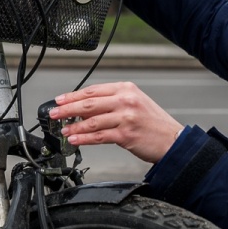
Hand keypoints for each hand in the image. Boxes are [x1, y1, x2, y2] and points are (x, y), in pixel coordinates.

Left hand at [49, 82, 183, 163]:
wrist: (173, 139)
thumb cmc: (154, 123)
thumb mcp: (136, 103)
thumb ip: (113, 101)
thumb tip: (86, 107)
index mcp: (127, 89)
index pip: (93, 90)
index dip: (73, 96)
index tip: (60, 100)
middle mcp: (126, 100)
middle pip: (89, 103)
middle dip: (67, 109)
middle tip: (54, 113)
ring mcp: (126, 117)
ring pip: (92, 121)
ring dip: (73, 126)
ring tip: (62, 129)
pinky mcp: (126, 134)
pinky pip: (99, 136)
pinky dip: (84, 138)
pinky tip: (75, 139)